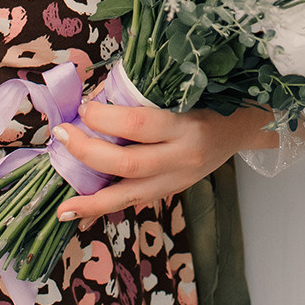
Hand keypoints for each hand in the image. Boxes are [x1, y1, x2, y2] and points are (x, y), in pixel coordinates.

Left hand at [49, 100, 273, 224]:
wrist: (243, 127)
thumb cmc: (210, 99)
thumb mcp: (184, 90)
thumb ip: (146, 95)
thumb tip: (96, 96)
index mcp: (186, 125)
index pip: (138, 123)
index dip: (105, 118)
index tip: (83, 107)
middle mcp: (183, 156)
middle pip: (128, 163)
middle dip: (88, 152)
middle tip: (61, 136)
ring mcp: (178, 179)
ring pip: (130, 196)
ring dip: (93, 201)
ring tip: (63, 207)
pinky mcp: (173, 190)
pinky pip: (135, 202)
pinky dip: (106, 208)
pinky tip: (81, 214)